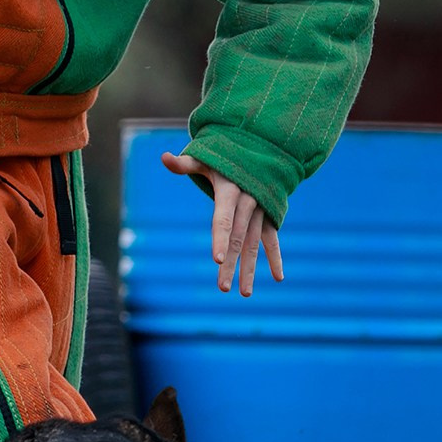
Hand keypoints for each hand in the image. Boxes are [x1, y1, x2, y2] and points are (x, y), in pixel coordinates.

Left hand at [160, 150, 283, 296]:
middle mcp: (248, 203)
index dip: (220, 238)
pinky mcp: (269, 215)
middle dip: (231, 264)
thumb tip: (164, 158)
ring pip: (254, 244)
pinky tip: (278, 278)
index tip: (216, 259)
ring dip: (250, 268)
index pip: (223, 219)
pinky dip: (276, 257)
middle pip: (238, 239)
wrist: (262, 148)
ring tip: (244, 293)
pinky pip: (272, 239)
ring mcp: (260, 211)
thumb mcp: (207, 157)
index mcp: (230, 191)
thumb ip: (186, 163)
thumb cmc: (227, 156)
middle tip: (223, 288)